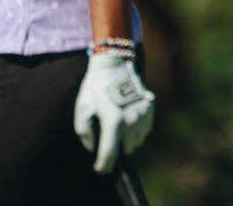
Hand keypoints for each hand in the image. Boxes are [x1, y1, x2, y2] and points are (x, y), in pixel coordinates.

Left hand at [73, 53, 154, 173]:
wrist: (113, 63)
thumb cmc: (95, 87)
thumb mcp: (82, 108)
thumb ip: (84, 133)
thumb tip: (93, 148)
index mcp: (112, 121)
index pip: (109, 153)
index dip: (103, 165)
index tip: (99, 168)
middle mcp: (131, 120)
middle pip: (126, 149)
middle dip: (116, 147)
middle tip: (108, 136)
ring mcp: (143, 114)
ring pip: (137, 141)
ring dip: (128, 139)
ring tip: (118, 125)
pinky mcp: (150, 107)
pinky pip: (146, 129)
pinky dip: (137, 129)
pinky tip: (128, 117)